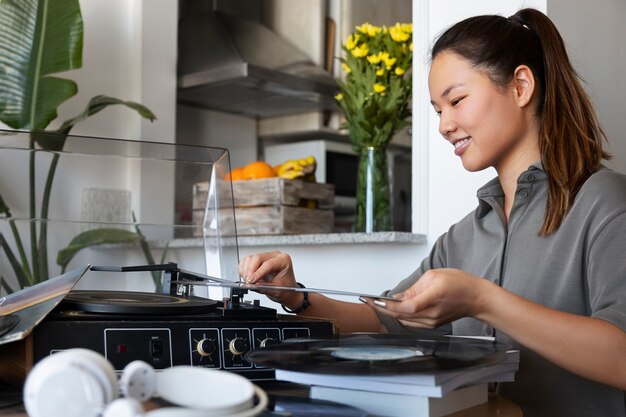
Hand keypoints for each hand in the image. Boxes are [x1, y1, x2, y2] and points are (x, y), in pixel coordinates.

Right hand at [238, 250, 300, 306]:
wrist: (287, 289)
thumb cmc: (286, 288)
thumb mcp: (277, 291)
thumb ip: (263, 288)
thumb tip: (251, 285)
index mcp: (284, 260)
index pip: (268, 264)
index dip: (258, 273)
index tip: (251, 281)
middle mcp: (274, 255)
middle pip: (257, 258)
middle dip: (250, 271)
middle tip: (248, 282)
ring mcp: (265, 256)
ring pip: (250, 259)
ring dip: (246, 270)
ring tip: (248, 281)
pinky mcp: (258, 259)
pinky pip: (246, 261)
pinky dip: (243, 269)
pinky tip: (246, 277)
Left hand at [368, 268, 487, 328]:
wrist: (476, 298)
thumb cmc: (459, 283)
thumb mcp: (434, 276)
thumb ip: (414, 288)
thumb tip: (398, 298)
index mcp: (432, 299)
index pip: (405, 307)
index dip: (387, 306)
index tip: (373, 300)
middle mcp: (431, 315)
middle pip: (401, 316)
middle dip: (382, 309)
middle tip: (368, 301)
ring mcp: (432, 322)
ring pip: (404, 321)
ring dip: (390, 313)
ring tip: (378, 303)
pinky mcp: (432, 325)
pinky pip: (411, 323)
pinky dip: (400, 316)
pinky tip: (394, 308)